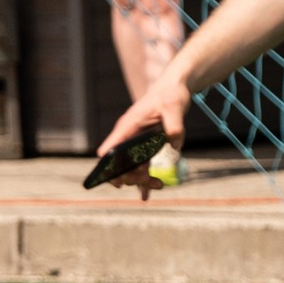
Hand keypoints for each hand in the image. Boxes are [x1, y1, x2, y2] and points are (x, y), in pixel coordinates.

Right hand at [98, 76, 190, 201]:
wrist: (173, 89)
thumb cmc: (170, 95)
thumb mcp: (174, 107)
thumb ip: (174, 126)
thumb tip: (175, 146)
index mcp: (128, 126)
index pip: (111, 148)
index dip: (108, 165)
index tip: (113, 179)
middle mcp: (128, 136)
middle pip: (121, 164)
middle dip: (132, 177)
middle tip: (151, 183)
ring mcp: (136, 142)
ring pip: (132, 167)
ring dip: (143, 180)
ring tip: (160, 186)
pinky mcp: (146, 145)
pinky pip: (142, 166)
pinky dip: (146, 179)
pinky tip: (148, 193)